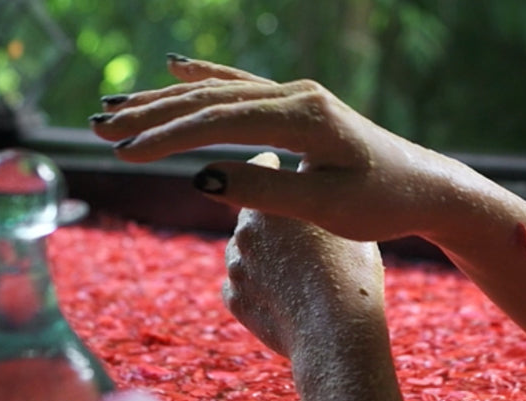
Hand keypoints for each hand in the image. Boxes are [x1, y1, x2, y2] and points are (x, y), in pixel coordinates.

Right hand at [91, 54, 490, 241]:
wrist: (427, 186)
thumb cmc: (382, 203)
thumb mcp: (326, 207)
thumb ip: (265, 189)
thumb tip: (200, 176)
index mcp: (303, 117)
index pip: (220, 121)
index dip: (168, 136)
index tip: (124, 152)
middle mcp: (297, 96)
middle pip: (209, 98)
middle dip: (150, 114)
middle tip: (98, 128)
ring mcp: (297, 97)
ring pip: (219, 91)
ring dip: (165, 100)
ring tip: (114, 109)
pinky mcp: (298, 105)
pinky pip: (240, 86)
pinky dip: (204, 78)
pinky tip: (174, 68)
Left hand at [217, 153, 388, 356]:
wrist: (336, 331)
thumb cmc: (351, 272)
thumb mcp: (343, 221)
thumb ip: (318, 198)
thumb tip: (309, 185)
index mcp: (269, 201)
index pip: (260, 167)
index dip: (272, 166)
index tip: (279, 167)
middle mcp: (243, 230)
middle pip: (252, 213)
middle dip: (270, 217)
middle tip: (295, 227)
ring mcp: (235, 267)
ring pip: (244, 250)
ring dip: (263, 254)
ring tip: (293, 267)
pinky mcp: (234, 300)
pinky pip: (242, 285)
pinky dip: (258, 286)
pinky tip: (283, 294)